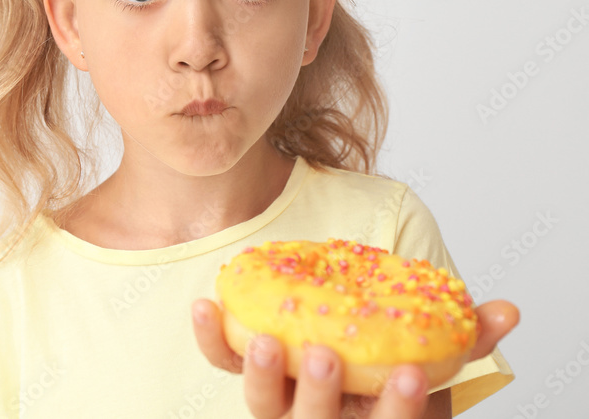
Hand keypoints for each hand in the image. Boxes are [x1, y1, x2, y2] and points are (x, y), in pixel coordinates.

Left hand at [192, 298, 518, 417]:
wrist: (343, 342)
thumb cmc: (389, 355)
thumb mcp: (433, 349)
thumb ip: (469, 333)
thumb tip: (507, 310)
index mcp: (370, 416)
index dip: (398, 406)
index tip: (409, 374)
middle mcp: (320, 418)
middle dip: (319, 394)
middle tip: (324, 356)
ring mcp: (278, 400)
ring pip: (263, 405)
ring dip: (260, 374)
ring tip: (264, 339)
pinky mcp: (246, 369)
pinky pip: (222, 361)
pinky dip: (211, 338)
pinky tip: (206, 305)